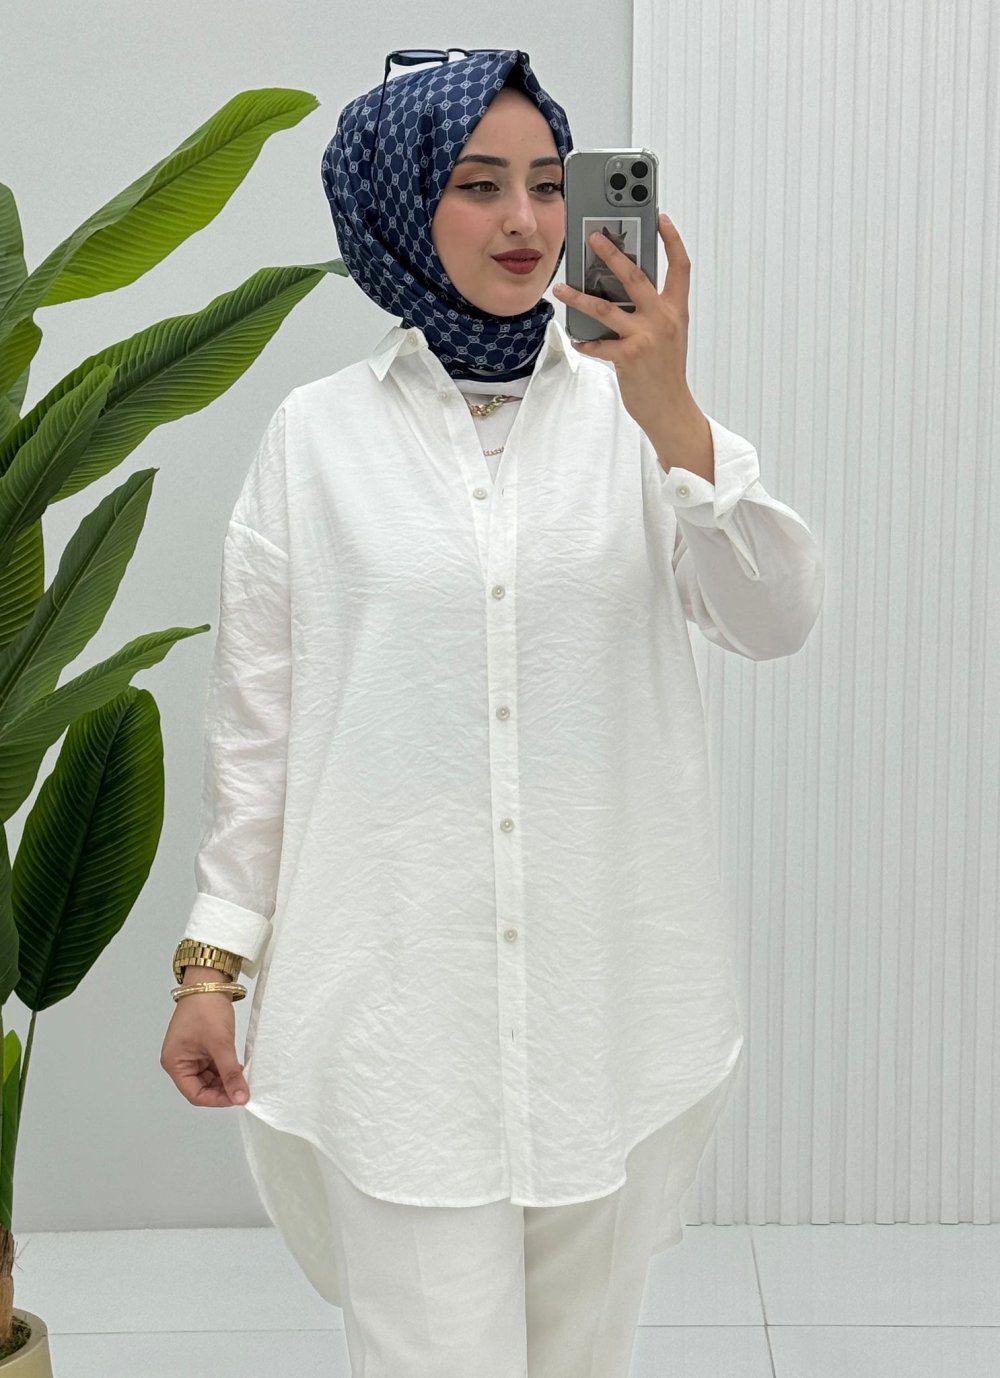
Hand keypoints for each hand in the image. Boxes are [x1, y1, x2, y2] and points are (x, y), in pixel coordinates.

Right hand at [161, 998, 250, 1107]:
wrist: (210, 981)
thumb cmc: (206, 1008)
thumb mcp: (221, 1044)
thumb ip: (230, 1073)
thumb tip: (240, 1097)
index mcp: (175, 1063)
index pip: (194, 1094)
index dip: (216, 1099)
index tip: (236, 1098)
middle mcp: (180, 1061)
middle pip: (201, 1087)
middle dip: (222, 1089)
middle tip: (243, 1088)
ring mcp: (191, 1054)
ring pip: (209, 1077)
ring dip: (225, 1079)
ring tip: (243, 1077)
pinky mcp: (201, 1047)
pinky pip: (213, 1065)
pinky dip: (225, 1068)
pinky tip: (239, 1068)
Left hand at [552, 214, 704, 446]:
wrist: (671, 409)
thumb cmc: (666, 372)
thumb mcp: (669, 336)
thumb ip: (652, 313)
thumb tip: (622, 294)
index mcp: (676, 310)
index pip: (680, 266)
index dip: (672, 239)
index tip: (660, 218)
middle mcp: (662, 318)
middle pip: (635, 276)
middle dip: (612, 253)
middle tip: (594, 237)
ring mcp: (646, 337)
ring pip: (606, 307)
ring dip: (579, 296)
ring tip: (562, 287)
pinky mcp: (628, 356)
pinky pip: (598, 344)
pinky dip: (585, 342)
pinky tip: (577, 339)